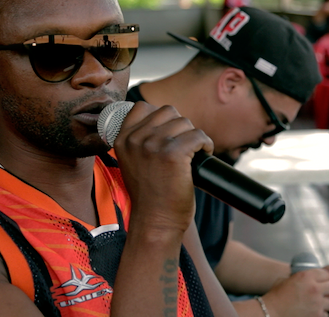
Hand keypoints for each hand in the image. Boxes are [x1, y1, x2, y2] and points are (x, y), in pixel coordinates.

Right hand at [113, 101, 213, 233]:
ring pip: (185, 122)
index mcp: (122, 139)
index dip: (161, 117)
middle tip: (184, 146)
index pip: (142, 106)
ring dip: (194, 136)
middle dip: (180, 126)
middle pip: (168, 111)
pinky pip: (198, 135)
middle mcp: (135, 139)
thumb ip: (140, 140)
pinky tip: (204, 154)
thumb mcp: (133, 162)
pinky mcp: (172, 154)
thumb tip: (165, 118)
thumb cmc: (150, 195)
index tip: (169, 133)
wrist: (155, 222)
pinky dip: (206, 144)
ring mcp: (153, 145)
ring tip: (194, 153)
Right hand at [263, 268, 328, 316]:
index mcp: (306, 276)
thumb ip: (301, 278)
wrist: (272, 312)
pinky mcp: (317, 315)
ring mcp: (317, 303)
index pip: (326, 274)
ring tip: (316, 306)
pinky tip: (313, 313)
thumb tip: (311, 279)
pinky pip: (326, 315)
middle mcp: (314, 288)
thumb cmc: (276, 297)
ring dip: (326, 305)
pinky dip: (321, 315)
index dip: (326, 278)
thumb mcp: (287, 280)